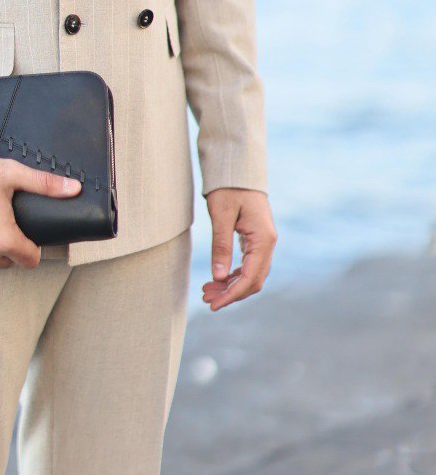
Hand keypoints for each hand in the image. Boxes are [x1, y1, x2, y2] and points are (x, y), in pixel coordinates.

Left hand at [201, 188, 277, 310]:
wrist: (237, 168)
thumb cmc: (228, 188)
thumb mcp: (221, 215)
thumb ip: (221, 245)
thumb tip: (218, 277)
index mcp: (263, 239)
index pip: (250, 277)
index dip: (231, 294)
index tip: (213, 305)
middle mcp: (268, 243)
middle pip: (253, 280)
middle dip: (230, 293)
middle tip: (206, 299)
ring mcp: (264, 241)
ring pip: (251, 274)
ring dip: (231, 286)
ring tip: (208, 291)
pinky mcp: (256, 239)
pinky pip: (249, 264)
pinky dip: (234, 275)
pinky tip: (219, 279)